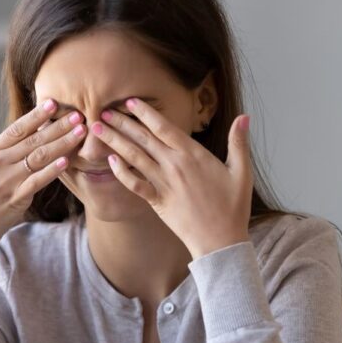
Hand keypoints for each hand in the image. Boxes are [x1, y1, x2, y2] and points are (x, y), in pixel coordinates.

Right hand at [0, 99, 86, 258]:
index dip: (36, 116)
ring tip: (80, 132)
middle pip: (33, 140)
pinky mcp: (15, 200)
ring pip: (39, 157)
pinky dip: (52, 171)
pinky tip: (67, 161)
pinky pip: (37, 182)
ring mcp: (7, 182)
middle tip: (78, 115)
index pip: (16, 129)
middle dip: (57, 126)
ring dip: (62, 143)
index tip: (53, 103)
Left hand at [91, 97, 252, 259]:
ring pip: (134, 156)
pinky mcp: (157, 201)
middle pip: (143, 138)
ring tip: (97, 128)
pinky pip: (134, 184)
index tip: (129, 101)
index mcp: (193, 154)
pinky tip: (109, 161)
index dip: (145, 112)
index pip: (164, 127)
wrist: (221, 241)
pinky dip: (121, 172)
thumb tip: (244, 117)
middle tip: (103, 109)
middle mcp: (174, 165)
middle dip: (122, 122)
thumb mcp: (242, 172)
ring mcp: (163, 183)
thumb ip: (239, 142)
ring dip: (114, 140)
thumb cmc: (233, 207)